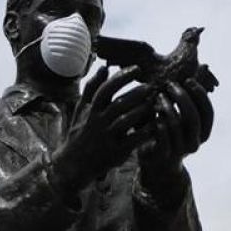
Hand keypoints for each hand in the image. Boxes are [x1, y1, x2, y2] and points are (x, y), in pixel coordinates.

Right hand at [51, 66, 154, 193]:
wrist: (74, 163)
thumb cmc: (80, 131)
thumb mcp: (81, 109)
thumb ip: (92, 88)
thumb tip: (104, 67)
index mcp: (91, 110)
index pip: (106, 89)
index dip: (121, 77)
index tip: (137, 69)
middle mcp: (98, 122)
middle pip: (118, 104)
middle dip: (136, 94)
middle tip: (151, 86)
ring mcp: (107, 138)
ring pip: (126, 121)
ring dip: (141, 111)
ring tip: (154, 103)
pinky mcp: (116, 152)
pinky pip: (133, 140)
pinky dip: (145, 132)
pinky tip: (155, 124)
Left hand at [138, 78, 213, 187]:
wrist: (158, 163)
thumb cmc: (171, 131)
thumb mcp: (182, 114)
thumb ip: (191, 94)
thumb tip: (202, 65)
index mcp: (204, 132)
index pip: (208, 111)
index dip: (199, 95)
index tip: (188, 80)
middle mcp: (196, 143)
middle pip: (193, 117)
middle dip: (182, 98)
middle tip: (170, 85)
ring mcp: (181, 151)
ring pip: (176, 126)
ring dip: (167, 108)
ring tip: (158, 97)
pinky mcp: (165, 156)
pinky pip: (163, 138)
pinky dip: (158, 124)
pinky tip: (152, 114)